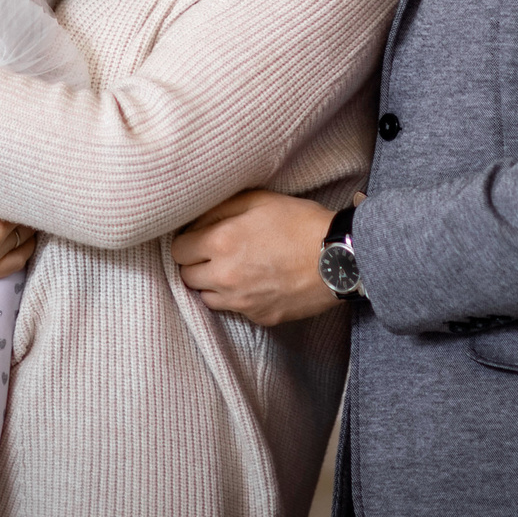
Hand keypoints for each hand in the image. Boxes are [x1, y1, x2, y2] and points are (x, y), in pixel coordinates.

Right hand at [0, 171, 34, 281]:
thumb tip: (18, 153)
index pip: (28, 192)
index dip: (28, 185)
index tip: (27, 180)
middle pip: (29, 213)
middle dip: (23, 204)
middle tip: (17, 196)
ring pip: (27, 234)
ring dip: (22, 224)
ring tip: (9, 213)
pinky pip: (20, 259)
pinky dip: (24, 246)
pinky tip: (17, 235)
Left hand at [172, 189, 341, 326]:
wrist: (338, 258)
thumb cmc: (300, 222)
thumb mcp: (259, 199)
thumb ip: (221, 208)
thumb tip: (196, 220)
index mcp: (220, 243)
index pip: (178, 250)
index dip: (187, 241)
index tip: (199, 237)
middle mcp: (225, 276)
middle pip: (187, 276)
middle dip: (196, 263)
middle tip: (214, 253)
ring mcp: (241, 301)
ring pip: (206, 297)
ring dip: (212, 284)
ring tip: (232, 269)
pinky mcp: (259, 317)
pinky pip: (234, 309)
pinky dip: (237, 298)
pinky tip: (254, 283)